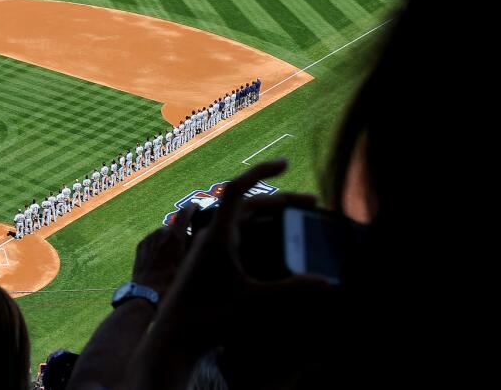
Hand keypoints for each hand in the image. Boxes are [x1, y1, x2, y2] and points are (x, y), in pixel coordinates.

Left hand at [131, 202, 192, 295]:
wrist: (146, 294)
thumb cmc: (172, 283)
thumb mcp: (191, 265)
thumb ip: (197, 246)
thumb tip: (205, 234)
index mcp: (174, 236)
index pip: (185, 213)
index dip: (193, 208)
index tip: (197, 206)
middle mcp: (160, 233)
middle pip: (176, 227)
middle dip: (183, 232)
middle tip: (190, 246)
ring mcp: (149, 238)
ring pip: (164, 234)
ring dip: (171, 239)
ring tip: (177, 256)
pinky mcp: (141, 245)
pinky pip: (154, 240)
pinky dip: (161, 245)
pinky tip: (165, 259)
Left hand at [153, 161, 333, 350]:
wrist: (173, 338)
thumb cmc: (208, 318)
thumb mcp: (254, 302)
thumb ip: (292, 291)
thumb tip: (327, 282)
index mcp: (218, 235)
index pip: (239, 189)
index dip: (261, 170)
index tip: (285, 162)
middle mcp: (210, 237)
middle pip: (247, 206)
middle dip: (281, 199)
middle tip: (311, 201)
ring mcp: (206, 250)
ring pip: (239, 221)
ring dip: (267, 216)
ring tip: (296, 216)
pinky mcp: (205, 263)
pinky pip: (233, 237)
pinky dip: (255, 232)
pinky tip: (269, 240)